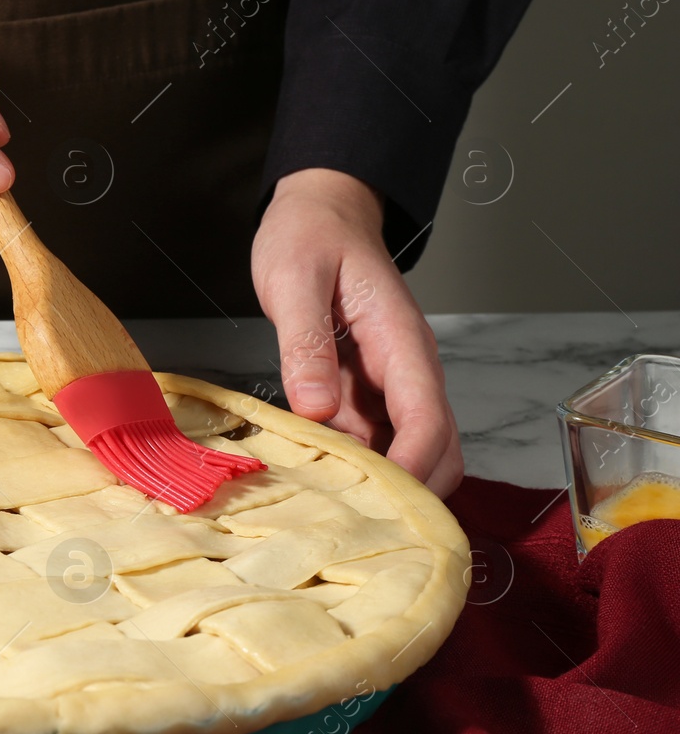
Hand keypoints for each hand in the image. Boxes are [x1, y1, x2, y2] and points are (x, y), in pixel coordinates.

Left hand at [251, 168, 462, 496]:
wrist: (320, 210)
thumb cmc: (310, 236)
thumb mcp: (295, 279)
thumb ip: (306, 342)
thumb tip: (317, 406)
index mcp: (400, 341)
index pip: (427, 418)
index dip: (413, 467)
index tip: (384, 504)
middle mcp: (405, 369)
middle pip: (437, 448)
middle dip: (410, 490)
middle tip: (356, 523)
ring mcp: (388, 383)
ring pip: (408, 451)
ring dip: (380, 483)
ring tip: (329, 512)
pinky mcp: (365, 390)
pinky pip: (372, 440)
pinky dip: (354, 466)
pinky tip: (316, 481)